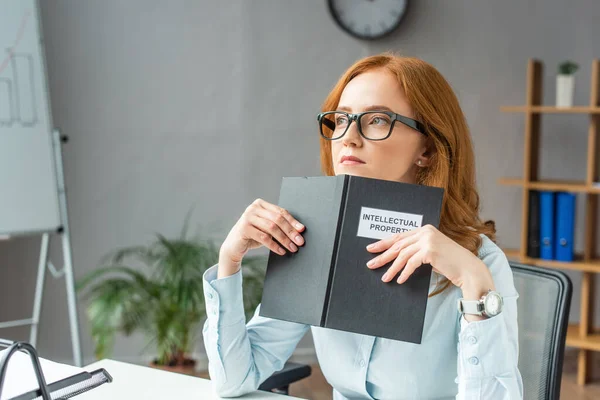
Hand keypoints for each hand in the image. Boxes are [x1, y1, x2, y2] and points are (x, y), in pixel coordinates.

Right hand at [219, 198, 304, 277]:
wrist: (234, 245)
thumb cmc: (254, 235)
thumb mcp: (267, 228)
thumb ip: (279, 225)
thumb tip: (299, 230)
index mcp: (261, 204)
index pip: (281, 212)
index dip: (293, 221)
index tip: (302, 230)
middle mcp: (254, 208)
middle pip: (277, 219)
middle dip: (290, 231)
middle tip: (300, 242)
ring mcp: (248, 217)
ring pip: (272, 227)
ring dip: (284, 239)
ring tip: (292, 248)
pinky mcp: (244, 228)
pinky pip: (263, 237)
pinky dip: (274, 245)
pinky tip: (281, 251)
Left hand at [365, 225, 492, 294]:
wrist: (468, 269)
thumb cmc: (450, 263)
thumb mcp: (430, 253)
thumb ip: (416, 250)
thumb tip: (396, 256)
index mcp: (424, 229)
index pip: (399, 236)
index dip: (384, 243)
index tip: (372, 249)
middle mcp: (425, 231)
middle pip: (398, 244)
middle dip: (383, 255)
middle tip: (371, 264)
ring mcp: (428, 240)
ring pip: (402, 255)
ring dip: (392, 268)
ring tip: (384, 277)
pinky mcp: (430, 250)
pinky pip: (411, 263)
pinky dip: (404, 273)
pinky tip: (399, 280)